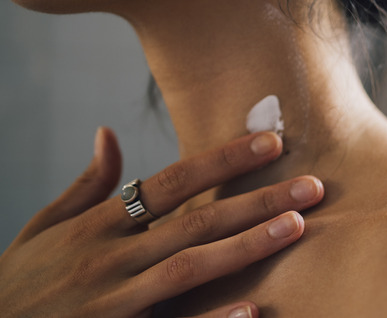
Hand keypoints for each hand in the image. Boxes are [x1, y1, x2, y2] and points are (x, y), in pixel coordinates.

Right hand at [0, 127, 323, 317]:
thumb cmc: (19, 282)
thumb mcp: (44, 228)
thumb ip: (85, 185)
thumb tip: (108, 133)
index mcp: (98, 224)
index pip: (173, 180)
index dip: (225, 159)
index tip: (272, 142)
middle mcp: (111, 257)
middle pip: (196, 220)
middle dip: (257, 200)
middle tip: (311, 187)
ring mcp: (115, 301)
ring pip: (190, 267)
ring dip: (246, 247)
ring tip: (294, 227)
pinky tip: (255, 309)